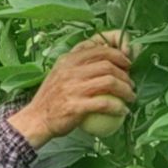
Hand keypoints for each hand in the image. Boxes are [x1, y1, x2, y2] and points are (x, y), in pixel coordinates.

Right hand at [8, 31, 134, 147]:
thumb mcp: (61, 73)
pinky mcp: (76, 106)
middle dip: (125, 73)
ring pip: (109, 81)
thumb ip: (80, 64)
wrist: (36, 120)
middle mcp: (70, 70)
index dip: (118, 52)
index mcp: (68, 59)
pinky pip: (105, 103)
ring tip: (130, 97)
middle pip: (108, 64)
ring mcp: (73, 88)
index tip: (127, 61)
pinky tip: (123, 111)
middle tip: (130, 84)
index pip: (98, 47)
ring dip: (125, 90)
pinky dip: (118, 107)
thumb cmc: (53, 98)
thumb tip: (107, 60)